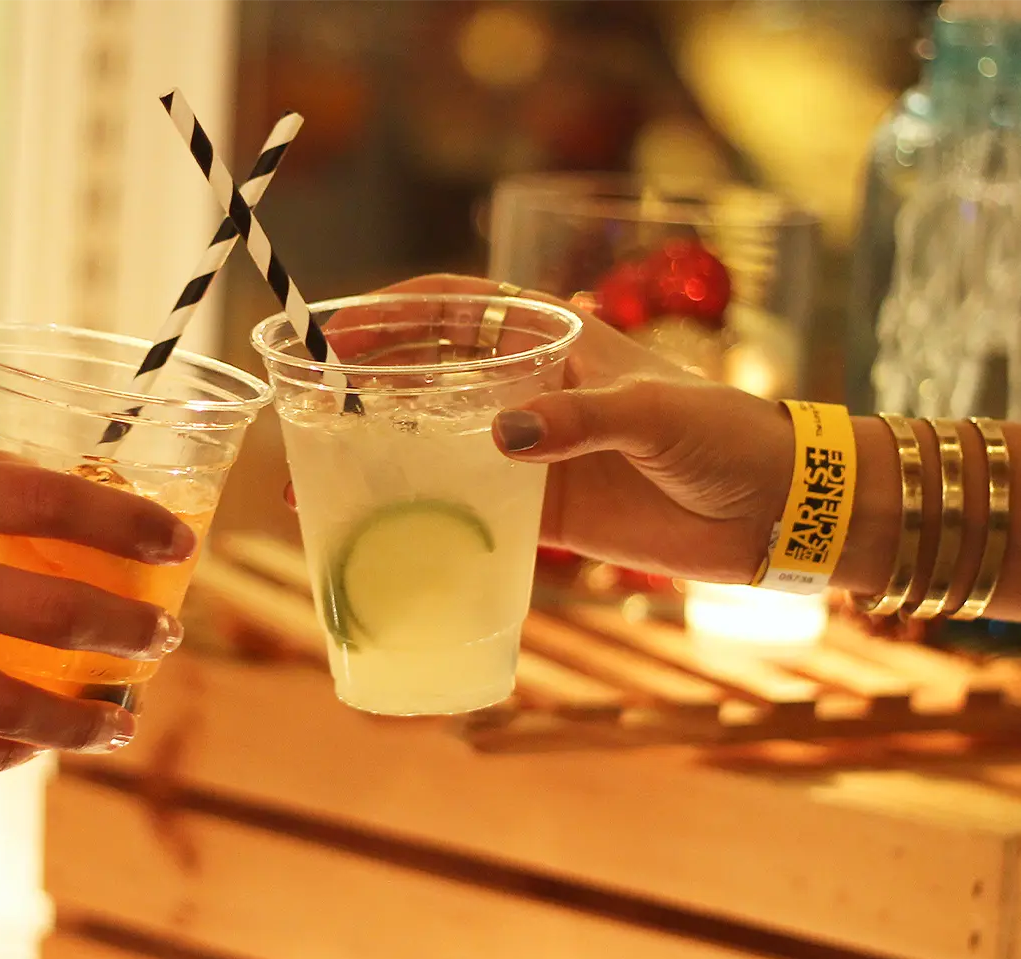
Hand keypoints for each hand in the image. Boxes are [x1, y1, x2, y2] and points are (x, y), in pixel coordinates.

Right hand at [299, 274, 795, 583]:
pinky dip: (424, 514)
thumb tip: (501, 436)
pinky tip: (381, 527)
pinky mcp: (544, 510)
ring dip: (380, 453)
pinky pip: (469, 507)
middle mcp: (532, 390)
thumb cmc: (728, 435)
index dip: (390, 312)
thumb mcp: (658, 412)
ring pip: (437, 442)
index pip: (456, 309)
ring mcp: (533, 452)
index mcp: (556, 341)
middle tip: (305, 404)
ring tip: (317, 472)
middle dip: (365, 384)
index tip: (334, 331)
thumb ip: (580, 419)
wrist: (776, 510)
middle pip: (429, 374)